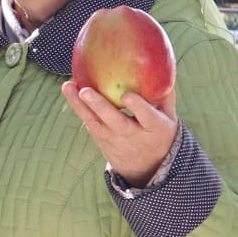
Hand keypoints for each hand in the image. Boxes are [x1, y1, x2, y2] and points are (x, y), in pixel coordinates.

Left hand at [60, 80, 177, 186]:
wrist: (146, 168)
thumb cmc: (158, 134)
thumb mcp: (169, 119)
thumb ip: (165, 96)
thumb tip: (165, 68)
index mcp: (154, 129)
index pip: (147, 118)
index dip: (138, 107)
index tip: (128, 95)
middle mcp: (132, 135)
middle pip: (115, 122)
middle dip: (100, 106)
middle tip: (85, 91)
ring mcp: (114, 139)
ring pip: (95, 123)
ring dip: (79, 105)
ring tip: (68, 86)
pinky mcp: (100, 139)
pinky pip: (88, 123)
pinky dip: (78, 107)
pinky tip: (69, 90)